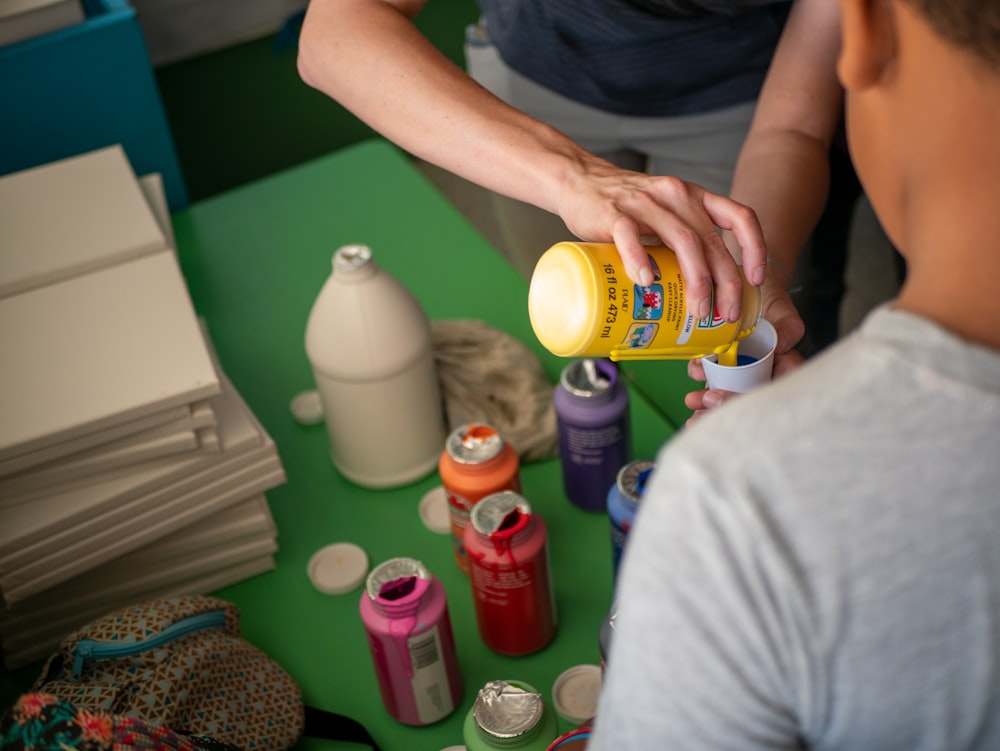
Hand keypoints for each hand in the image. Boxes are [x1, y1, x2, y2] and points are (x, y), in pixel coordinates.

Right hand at [552, 156, 767, 324]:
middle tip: (725, 313)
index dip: (754, 248)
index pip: (738, 216)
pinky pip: (630, 237)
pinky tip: (647, 283)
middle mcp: (675, 196)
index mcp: (693, 196)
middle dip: (726, 281)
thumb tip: (705, 289)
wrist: (577, 179)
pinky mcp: (612, 213)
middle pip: (711, 240)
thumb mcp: (665, 211)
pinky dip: (640, 261)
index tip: (755, 280)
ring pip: (682, 240)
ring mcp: (643, 204)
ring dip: (695, 279)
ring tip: (697, 309)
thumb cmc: (624, 204)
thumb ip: (684, 237)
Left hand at [683, 307, 805, 423]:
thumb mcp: (783, 309)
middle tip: (702, 407)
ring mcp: (739, 369)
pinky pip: (710, 376)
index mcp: (781, 367)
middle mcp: (760, 373)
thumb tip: (785, 345)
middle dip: (721, 409)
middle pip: (743, 400)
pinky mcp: (721, 362)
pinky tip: (694, 370)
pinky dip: (700, 376)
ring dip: (705, 403)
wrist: (746, 281)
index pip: (770, 394)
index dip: (750, 403)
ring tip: (691, 401)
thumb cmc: (769, 297)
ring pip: (724, 393)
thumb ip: (789, 326)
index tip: (726, 399)